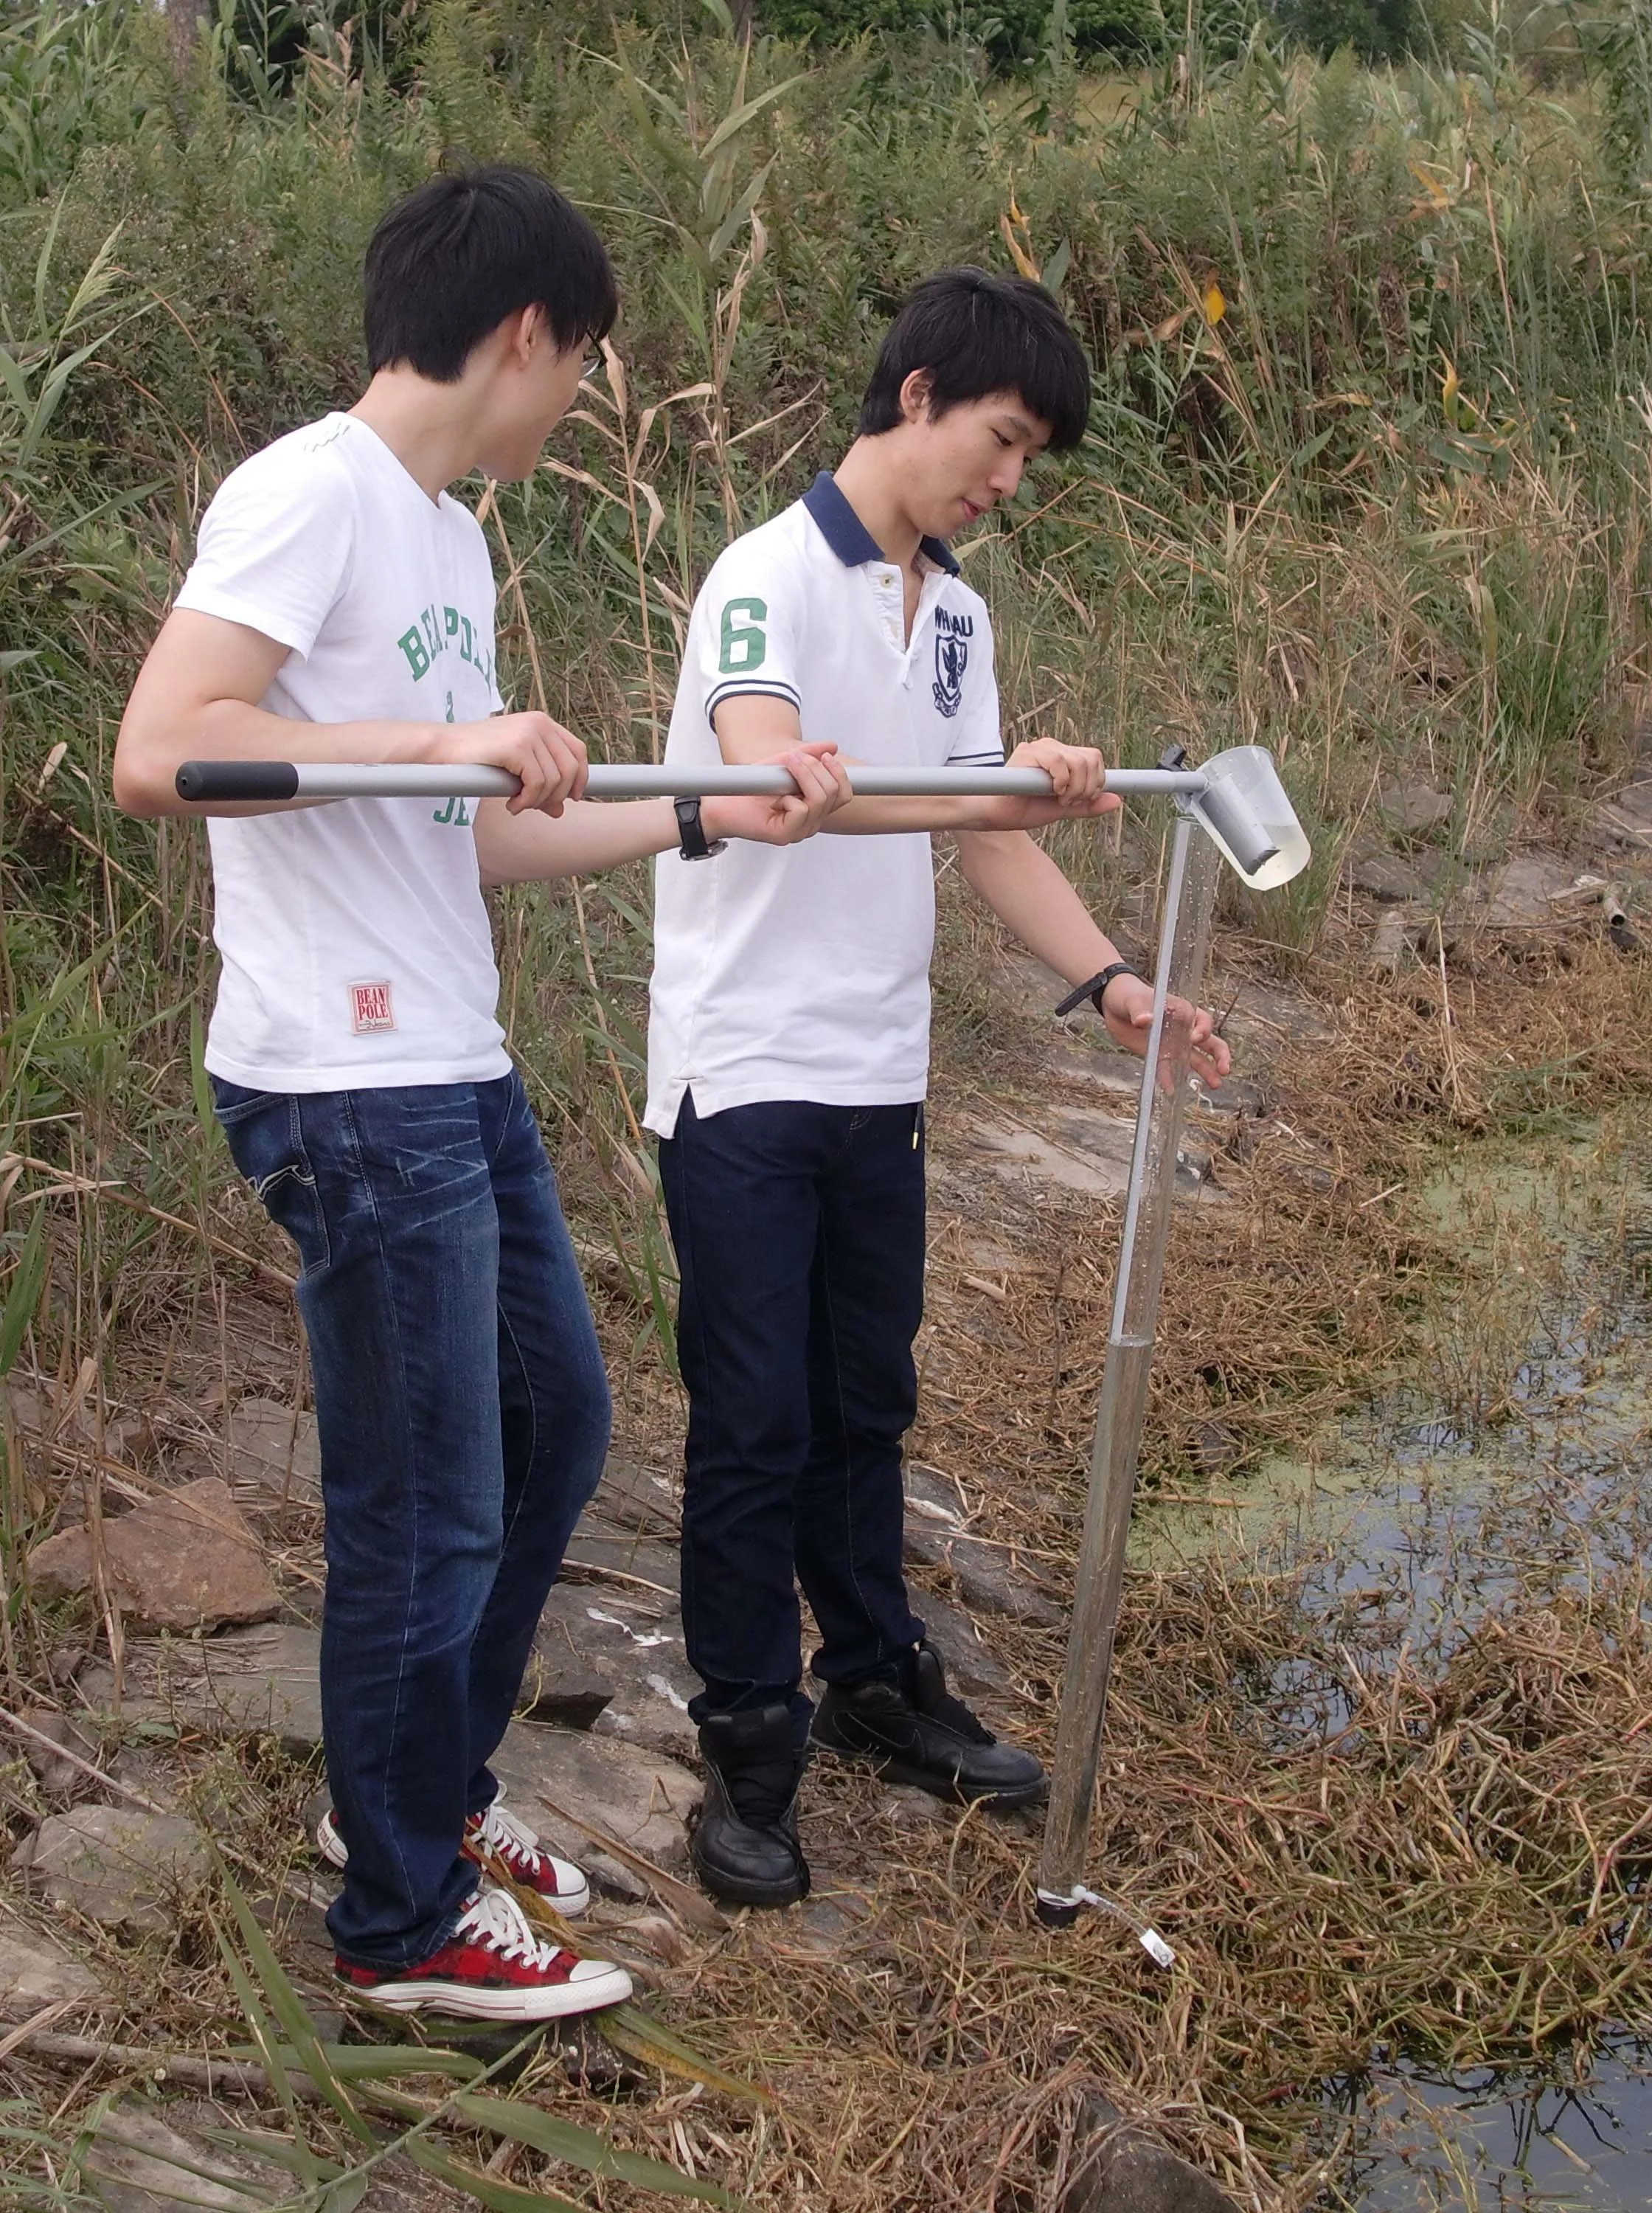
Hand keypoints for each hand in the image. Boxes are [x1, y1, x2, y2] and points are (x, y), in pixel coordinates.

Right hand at [442, 713, 587, 816]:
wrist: (445, 748)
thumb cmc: (477, 757)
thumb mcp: (515, 769)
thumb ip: (539, 785)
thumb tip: (560, 811)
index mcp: (542, 722)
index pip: (577, 750)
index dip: (580, 777)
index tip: (572, 797)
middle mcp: (539, 723)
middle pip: (570, 768)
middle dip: (558, 795)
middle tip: (535, 806)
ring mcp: (529, 733)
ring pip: (554, 780)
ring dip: (537, 801)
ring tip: (518, 804)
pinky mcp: (517, 747)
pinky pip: (537, 784)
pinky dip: (527, 801)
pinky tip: (512, 804)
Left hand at [703, 742, 851, 846]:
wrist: (724, 802)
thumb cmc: (753, 787)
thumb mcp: (783, 763)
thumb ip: (808, 755)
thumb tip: (831, 746)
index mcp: (816, 808)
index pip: (844, 794)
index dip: (840, 773)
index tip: (825, 756)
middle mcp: (812, 822)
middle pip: (834, 794)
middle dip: (815, 769)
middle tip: (793, 758)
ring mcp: (800, 831)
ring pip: (819, 800)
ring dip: (802, 775)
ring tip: (784, 768)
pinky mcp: (786, 836)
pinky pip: (801, 809)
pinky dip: (788, 797)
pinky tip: (774, 798)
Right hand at [976, 738, 1121, 830]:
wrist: (997, 818)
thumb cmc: (1025, 810)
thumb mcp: (1064, 809)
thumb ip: (1088, 805)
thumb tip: (1116, 800)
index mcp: (1062, 756)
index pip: (1094, 758)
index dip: (1097, 780)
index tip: (1086, 798)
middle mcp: (1052, 747)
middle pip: (1092, 758)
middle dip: (1088, 786)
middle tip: (1070, 801)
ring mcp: (1039, 748)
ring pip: (1078, 760)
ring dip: (1075, 786)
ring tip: (1059, 798)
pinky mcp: (1027, 753)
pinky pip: (1058, 760)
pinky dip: (1061, 780)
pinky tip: (1051, 791)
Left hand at [1102, 974, 1231, 1089]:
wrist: (1114, 1006)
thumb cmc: (1129, 996)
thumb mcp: (1133, 1001)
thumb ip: (1140, 1011)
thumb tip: (1144, 1020)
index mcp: (1182, 1011)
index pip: (1201, 1020)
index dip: (1202, 1030)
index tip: (1195, 1038)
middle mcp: (1183, 1028)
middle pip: (1209, 1041)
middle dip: (1220, 1055)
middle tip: (1224, 1069)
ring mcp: (1173, 1043)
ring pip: (1195, 1058)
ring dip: (1206, 1071)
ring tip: (1215, 1085)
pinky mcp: (1160, 1055)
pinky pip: (1168, 1069)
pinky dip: (1169, 1079)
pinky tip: (1171, 1090)